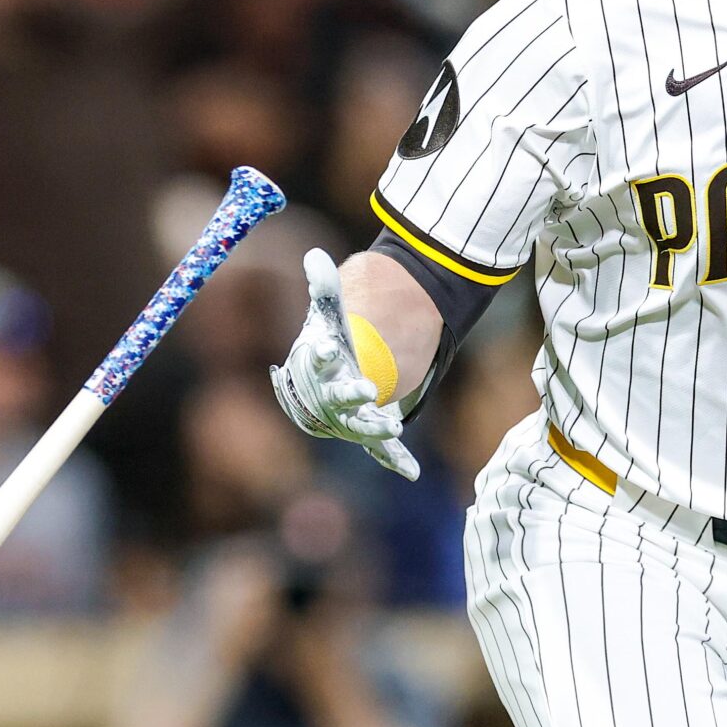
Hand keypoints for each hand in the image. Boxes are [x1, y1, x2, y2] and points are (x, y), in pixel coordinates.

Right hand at [270, 249, 418, 479]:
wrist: (320, 386)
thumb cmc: (325, 348)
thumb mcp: (328, 316)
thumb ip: (325, 289)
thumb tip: (315, 256)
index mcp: (316, 367)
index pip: (315, 359)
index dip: (321, 354)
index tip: (328, 347)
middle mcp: (328, 396)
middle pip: (336, 397)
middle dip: (350, 394)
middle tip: (366, 389)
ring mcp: (347, 417)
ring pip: (358, 425)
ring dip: (374, 428)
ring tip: (392, 427)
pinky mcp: (366, 430)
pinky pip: (379, 449)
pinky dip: (394, 459)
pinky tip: (411, 471)